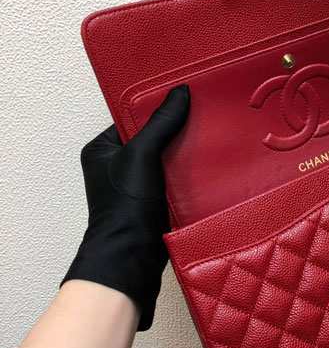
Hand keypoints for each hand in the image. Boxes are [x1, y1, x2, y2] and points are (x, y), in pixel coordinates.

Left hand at [61, 84, 189, 329]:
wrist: (133, 255)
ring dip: (184, 151)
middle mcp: (116, 165)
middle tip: (200, 117)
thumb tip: (181, 92)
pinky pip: (173, 176)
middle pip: (151, 137)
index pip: (132, 118)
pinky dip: (188, 171)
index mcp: (101, 149)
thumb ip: (161, 123)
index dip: (157, 108)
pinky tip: (207, 163)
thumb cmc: (126, 205)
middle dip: (174, 130)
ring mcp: (135, 184)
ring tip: (208, 137)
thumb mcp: (141, 154)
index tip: (183, 99)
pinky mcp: (154, 199)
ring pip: (165, 157)